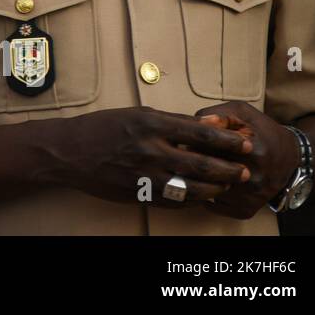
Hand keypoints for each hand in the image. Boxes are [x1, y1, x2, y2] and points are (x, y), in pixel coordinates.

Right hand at [50, 107, 251, 206]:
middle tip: (245, 170)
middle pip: (202, 164)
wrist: (69, 152)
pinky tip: (203, 196)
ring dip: (215, 188)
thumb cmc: (101, 128)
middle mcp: (150, 149)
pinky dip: (194, 199)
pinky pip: (175, 201)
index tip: (245, 143)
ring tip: (227, 185)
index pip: (201, 133)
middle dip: (229, 168)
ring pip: (193, 188)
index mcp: (151, 124)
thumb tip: (203, 127)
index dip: (228, 140)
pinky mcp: (140, 193)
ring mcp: (145, 175)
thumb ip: (169, 121)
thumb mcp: (134, 114)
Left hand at [194, 101, 301, 219]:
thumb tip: (197, 122)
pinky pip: (213, 206)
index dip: (191, 142)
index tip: (186, 139)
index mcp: (250, 149)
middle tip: (185, 155)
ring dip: (195, 180)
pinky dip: (204, 195)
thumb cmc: (262, 131)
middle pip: (204, 171)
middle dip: (190, 162)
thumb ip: (219, 113)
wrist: (292, 157)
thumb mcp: (243, 112)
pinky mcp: (245, 209)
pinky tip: (205, 183)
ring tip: (194, 168)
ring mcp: (248, 197)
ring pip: (205, 190)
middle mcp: (252, 176)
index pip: (206, 148)